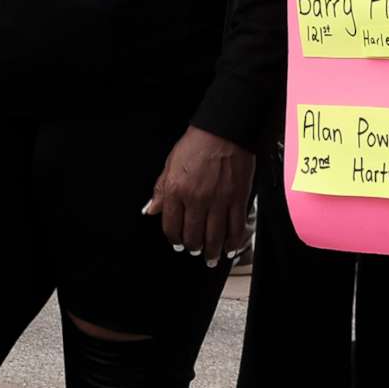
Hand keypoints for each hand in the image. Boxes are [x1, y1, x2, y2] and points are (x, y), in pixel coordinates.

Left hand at [145, 129, 254, 266]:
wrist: (224, 130)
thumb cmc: (197, 143)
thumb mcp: (170, 164)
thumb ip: (161, 190)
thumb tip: (151, 209)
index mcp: (177, 191)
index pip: (171, 226)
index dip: (174, 239)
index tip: (178, 243)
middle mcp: (197, 199)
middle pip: (193, 235)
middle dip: (193, 248)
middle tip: (195, 251)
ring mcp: (219, 201)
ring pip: (215, 236)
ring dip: (212, 251)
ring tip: (211, 257)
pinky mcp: (238, 199)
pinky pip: (235, 227)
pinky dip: (233, 241)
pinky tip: (230, 247)